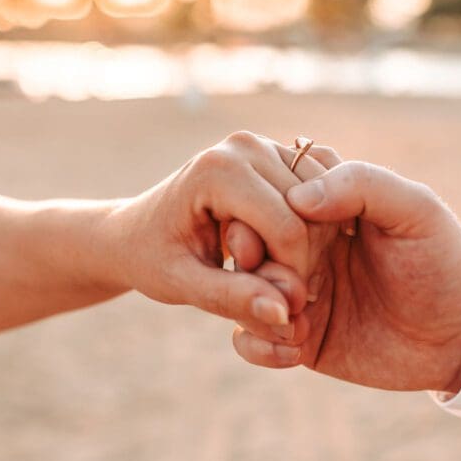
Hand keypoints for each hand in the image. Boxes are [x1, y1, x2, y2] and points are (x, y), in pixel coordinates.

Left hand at [99, 132, 336, 352]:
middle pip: (311, 216)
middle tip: (270, 292)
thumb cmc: (153, 259)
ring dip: (310, 248)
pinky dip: (314, 230)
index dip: (289, 277)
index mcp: (218, 169)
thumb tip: (285, 315)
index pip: (288, 229)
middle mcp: (245, 146)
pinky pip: (322, 196)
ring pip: (323, 206)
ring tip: (271, 273)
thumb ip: (231, 299)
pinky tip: (282, 254)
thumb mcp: (182, 286)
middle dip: (300, 263)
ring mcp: (265, 145)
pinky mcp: (278, 154)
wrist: (137, 231)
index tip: (271, 305)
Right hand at [230, 162, 460, 393]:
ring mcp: (294, 291)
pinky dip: (258, 344)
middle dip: (256, 266)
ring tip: (300, 320)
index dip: (264, 214)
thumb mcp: (415, 210)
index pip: (267, 194)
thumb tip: (297, 197)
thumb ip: (362, 185)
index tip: (292, 239)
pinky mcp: (296, 337)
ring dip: (254, 306)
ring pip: (237, 291)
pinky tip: (299, 349)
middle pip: (243, 244)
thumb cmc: (444, 262)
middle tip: (297, 287)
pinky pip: (248, 339)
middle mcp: (301, 245)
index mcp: (325, 206)